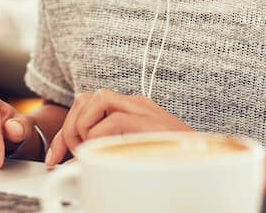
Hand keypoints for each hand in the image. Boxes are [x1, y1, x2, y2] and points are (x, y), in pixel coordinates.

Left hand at [46, 89, 193, 165]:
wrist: (211, 165)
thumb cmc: (175, 164)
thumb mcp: (139, 151)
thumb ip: (114, 146)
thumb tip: (83, 163)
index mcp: (132, 108)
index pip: (88, 104)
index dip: (65, 129)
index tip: (55, 156)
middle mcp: (135, 103)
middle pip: (85, 99)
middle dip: (67, 129)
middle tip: (64, 157)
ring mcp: (141, 109)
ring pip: (93, 101)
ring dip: (81, 129)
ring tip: (86, 153)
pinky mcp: (146, 121)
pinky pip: (110, 122)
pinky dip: (96, 138)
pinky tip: (100, 155)